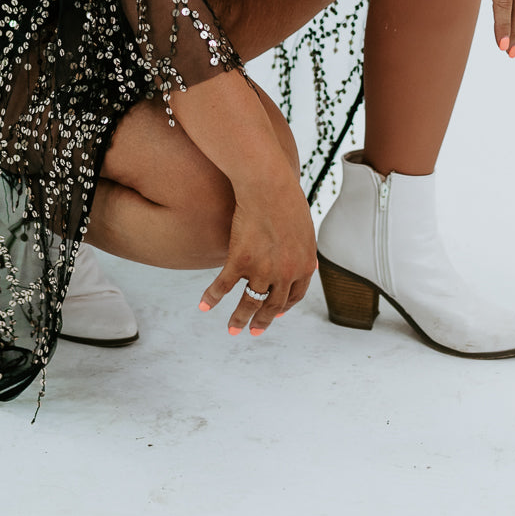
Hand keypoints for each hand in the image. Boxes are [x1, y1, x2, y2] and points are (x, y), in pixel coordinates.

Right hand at [198, 175, 317, 335]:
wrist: (269, 183)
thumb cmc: (287, 198)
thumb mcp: (305, 228)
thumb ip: (305, 251)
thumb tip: (311, 266)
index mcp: (305, 265)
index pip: (295, 295)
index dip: (284, 307)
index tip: (275, 314)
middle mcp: (286, 272)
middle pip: (273, 305)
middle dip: (263, 321)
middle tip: (254, 332)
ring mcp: (262, 269)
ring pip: (249, 303)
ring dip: (239, 319)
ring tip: (232, 330)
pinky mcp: (240, 260)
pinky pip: (223, 285)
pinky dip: (212, 297)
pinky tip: (204, 306)